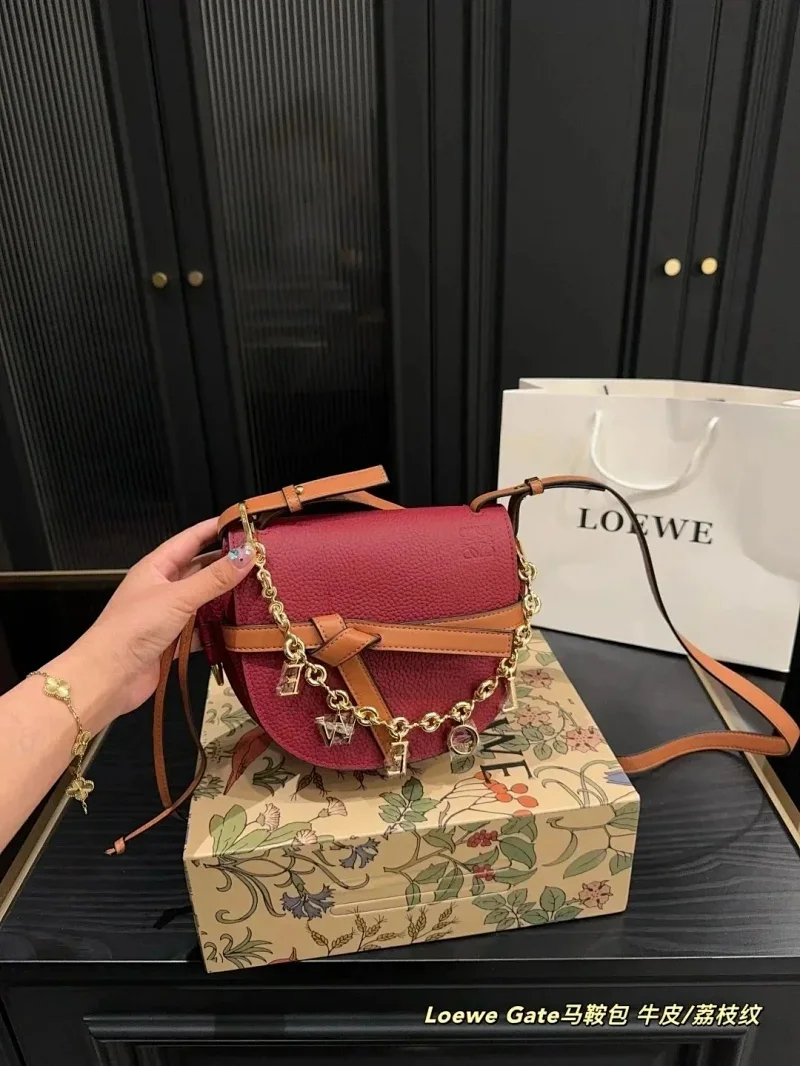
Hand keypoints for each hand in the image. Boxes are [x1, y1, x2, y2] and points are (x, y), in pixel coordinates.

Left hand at [47, 520, 254, 727]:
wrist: (109, 676)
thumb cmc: (136, 627)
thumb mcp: (178, 597)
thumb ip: (214, 578)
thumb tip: (249, 553)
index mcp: (156, 567)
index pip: (190, 539)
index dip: (215, 528)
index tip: (244, 521)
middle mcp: (162, 587)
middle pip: (199, 569)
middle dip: (226, 563)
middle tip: (261, 559)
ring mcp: (167, 615)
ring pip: (202, 599)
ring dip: (225, 596)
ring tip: (258, 589)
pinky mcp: (172, 641)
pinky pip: (201, 629)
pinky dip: (218, 627)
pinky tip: (241, 626)